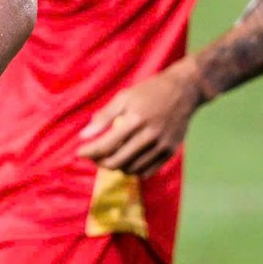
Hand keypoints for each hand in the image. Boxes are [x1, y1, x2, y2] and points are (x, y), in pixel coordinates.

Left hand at [77, 62, 199, 175]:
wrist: (183, 91)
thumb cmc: (149, 92)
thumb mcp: (123, 97)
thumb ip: (103, 117)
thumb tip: (83, 136)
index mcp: (135, 119)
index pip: (106, 145)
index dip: (89, 152)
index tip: (79, 153)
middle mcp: (150, 135)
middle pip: (117, 161)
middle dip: (100, 162)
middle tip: (93, 156)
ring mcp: (162, 145)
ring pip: (131, 168)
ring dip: (116, 166)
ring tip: (108, 157)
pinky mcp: (170, 151)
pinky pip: (148, 171)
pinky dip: (133, 170)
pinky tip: (126, 161)